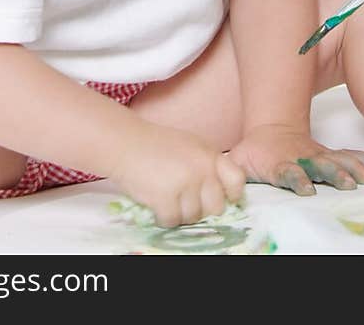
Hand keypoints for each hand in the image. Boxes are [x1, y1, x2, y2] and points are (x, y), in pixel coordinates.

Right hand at [111, 123, 245, 227]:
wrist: (126, 142)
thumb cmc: (157, 144)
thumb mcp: (190, 146)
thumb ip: (207, 165)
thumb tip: (222, 194)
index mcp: (210, 154)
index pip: (237, 180)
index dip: (231, 194)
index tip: (220, 198)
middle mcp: (202, 169)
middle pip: (216, 207)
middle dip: (201, 208)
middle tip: (185, 200)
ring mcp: (185, 184)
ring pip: (193, 217)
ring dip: (180, 213)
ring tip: (167, 198)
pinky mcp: (166, 199)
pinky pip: (173, 221)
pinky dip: (164, 217)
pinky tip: (157, 203)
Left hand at [228, 124, 363, 194]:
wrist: (271, 130)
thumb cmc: (254, 152)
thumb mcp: (238, 160)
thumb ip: (231, 172)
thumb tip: (223, 184)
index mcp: (280, 163)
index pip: (288, 172)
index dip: (297, 179)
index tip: (306, 188)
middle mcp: (302, 159)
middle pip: (319, 166)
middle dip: (334, 174)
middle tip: (348, 184)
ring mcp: (317, 156)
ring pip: (337, 160)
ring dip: (353, 168)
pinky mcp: (328, 155)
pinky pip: (348, 156)